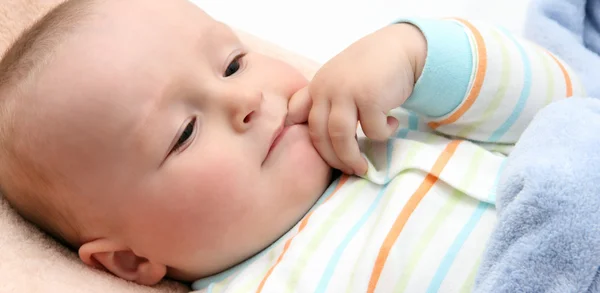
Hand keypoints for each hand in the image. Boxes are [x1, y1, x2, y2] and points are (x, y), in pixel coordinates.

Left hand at [287, 23, 425, 174]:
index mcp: (317, 86)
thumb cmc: (370, 70)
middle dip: (332, 159)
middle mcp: (326, 88)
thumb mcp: (339, 80)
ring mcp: (347, 92)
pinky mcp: (370, 97)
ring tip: (362, 167)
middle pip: (319, 135)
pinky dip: (383, 133)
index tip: (314, 152)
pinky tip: (391, 123)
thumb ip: (325, 100)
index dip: (299, 136)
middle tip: (347, 170)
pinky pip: (373, 130)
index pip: (296, 116)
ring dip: (351, 157)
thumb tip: (310, 130)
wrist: (400, 48)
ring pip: (341, 138)